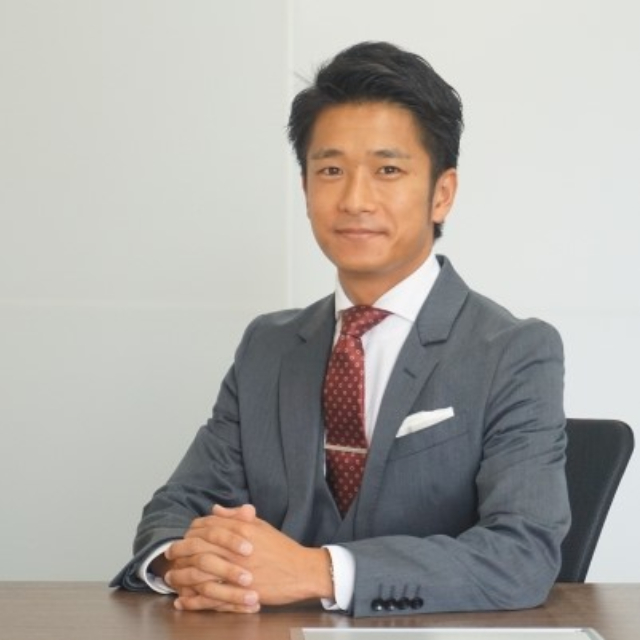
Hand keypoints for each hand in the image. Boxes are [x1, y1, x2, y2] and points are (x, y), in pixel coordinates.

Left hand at [168, 504, 332, 609]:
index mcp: (242, 529)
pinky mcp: (239, 593)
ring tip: (172, 579)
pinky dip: (193, 600)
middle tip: (169, 556)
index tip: (182, 537)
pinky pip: (210, 597)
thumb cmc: (282, 549)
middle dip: (179, 551)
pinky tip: (184, 601)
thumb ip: (237, 516)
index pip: (207, 526)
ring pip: (199, 573)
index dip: (191, 531)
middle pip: (198, 547)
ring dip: (182, 576)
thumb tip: (215, 509)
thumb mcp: (261, 526)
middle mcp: (236, 548)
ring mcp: (237, 571)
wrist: (302, 571)